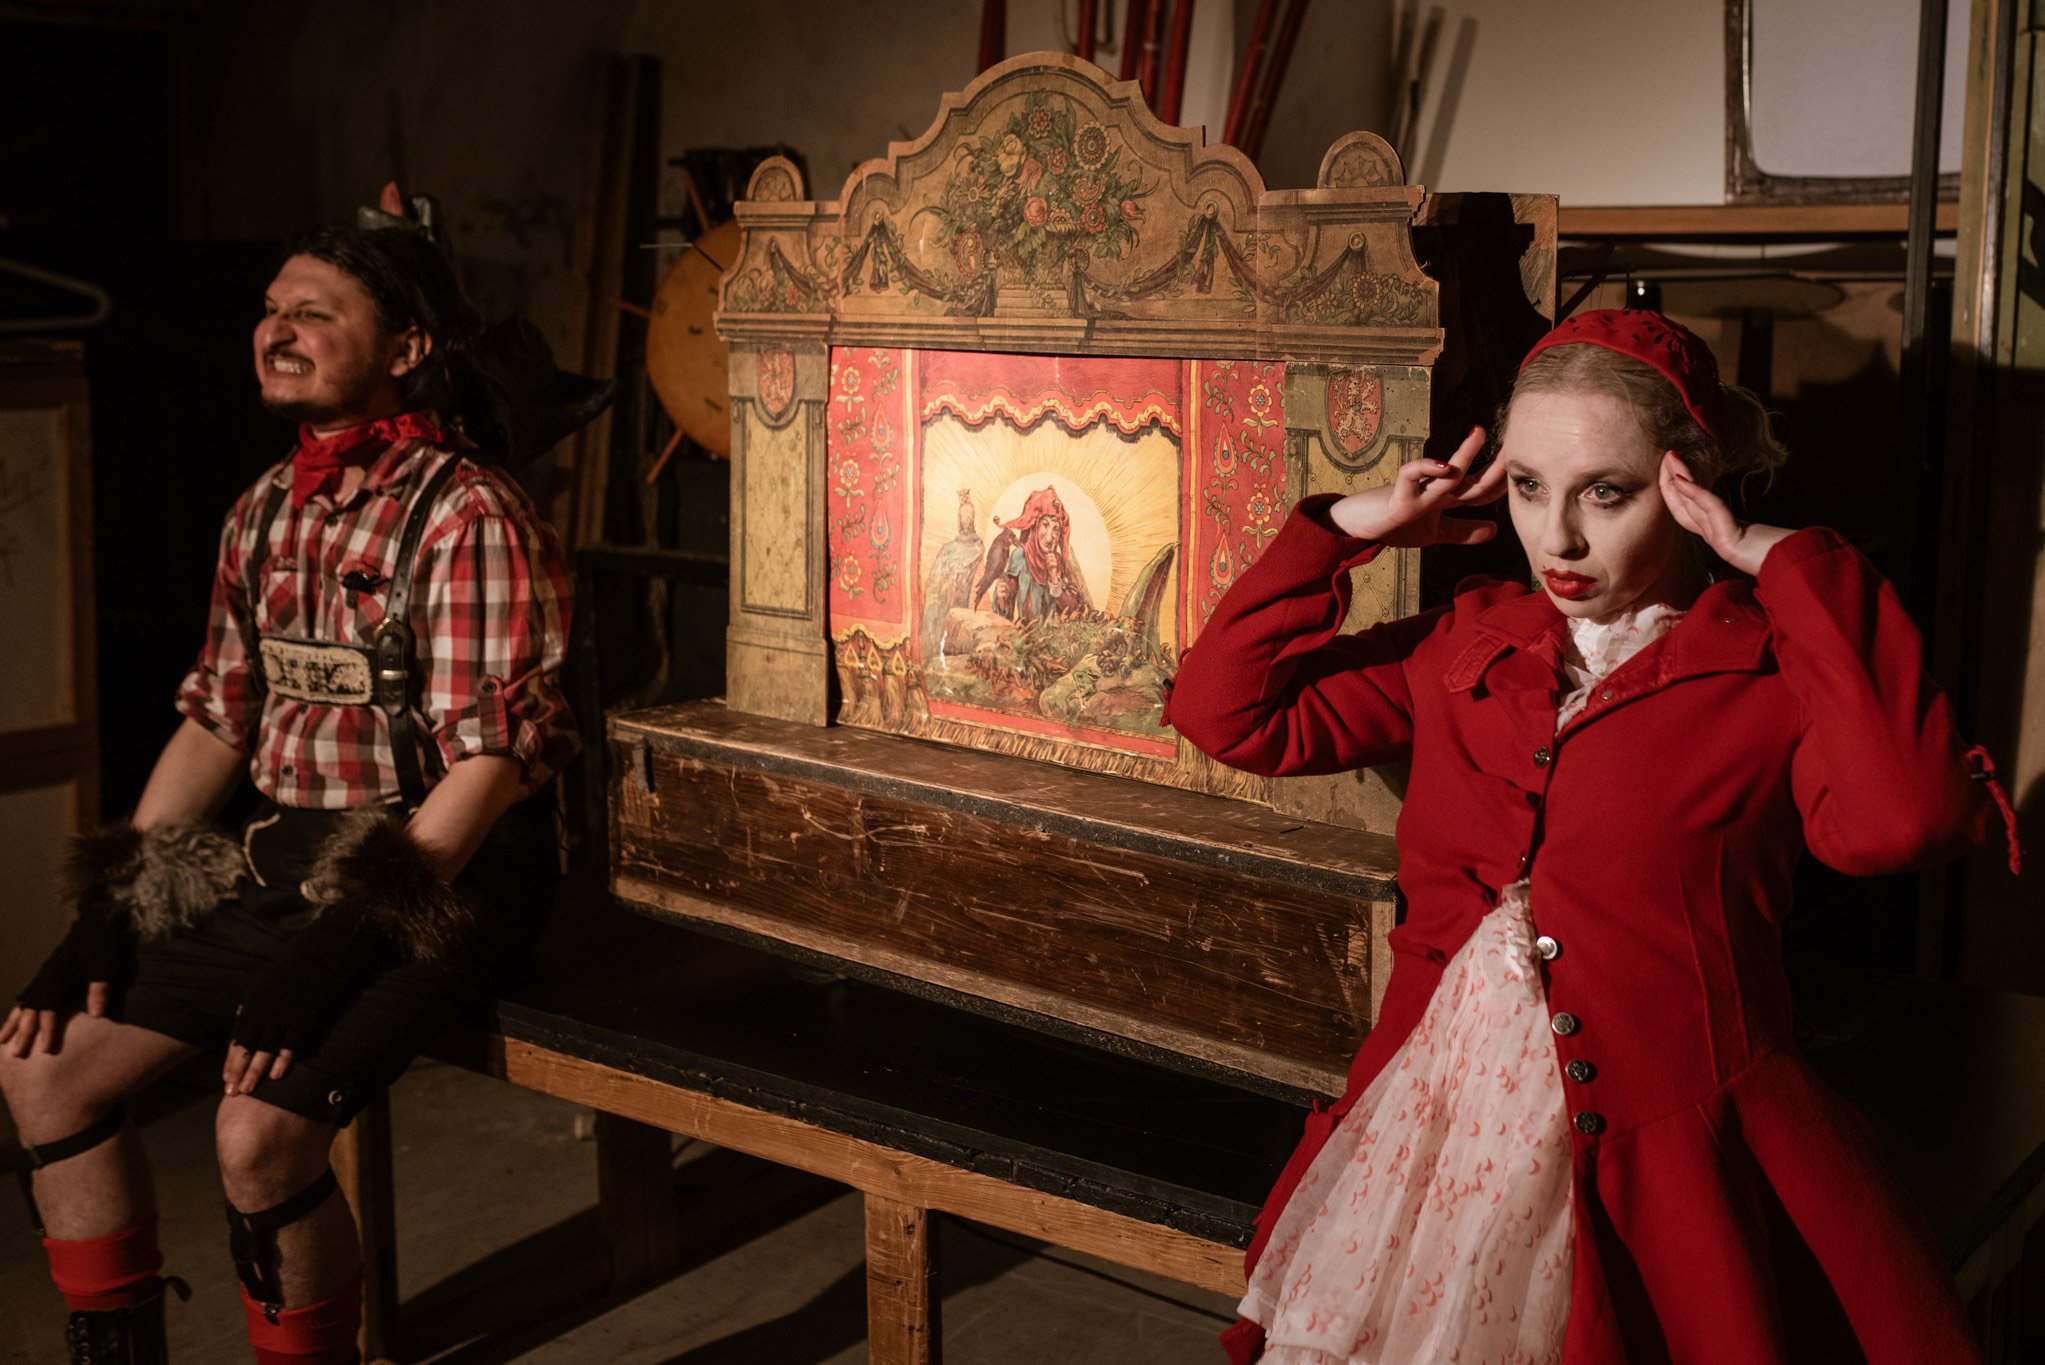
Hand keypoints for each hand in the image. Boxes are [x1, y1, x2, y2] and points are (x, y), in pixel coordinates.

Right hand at [8, 899, 133, 1057]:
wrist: (95, 923)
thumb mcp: (105, 964)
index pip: (50, 1009)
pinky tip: (11, 1023)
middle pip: (31, 1010)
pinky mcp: (44, 976)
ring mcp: (42, 977)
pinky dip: (16, 1011)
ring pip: (24, 1004)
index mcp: (58, 977)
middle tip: (18, 1055)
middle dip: (24, 1033)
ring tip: (1, 1043)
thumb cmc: (101, 944)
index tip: (46, 1049)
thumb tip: (97, 1015)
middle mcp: (45, 979)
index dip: (48, 1029)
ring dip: (14, 1024)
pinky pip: (26, 997)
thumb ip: (100, 988)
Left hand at [226, 911, 389, 1093]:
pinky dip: (283, 1060)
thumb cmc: (296, 966)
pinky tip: (277, 1076)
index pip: (236, 1038)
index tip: (225, 1078)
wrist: (322, 952)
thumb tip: (243, 1015)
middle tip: (230, 1092)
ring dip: (254, 1072)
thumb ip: (255, 1003)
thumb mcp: (266, 982)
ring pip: (263, 1050)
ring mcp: (282, 1015)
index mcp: (252, 1003)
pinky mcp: (303, 1017)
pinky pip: (291, 1043)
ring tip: (247, 1091)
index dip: (230, 1060)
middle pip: (245, 1047)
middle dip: (236, 1071)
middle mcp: (263, 1012)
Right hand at [1327, 426, 1506, 545]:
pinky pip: (1410, 476)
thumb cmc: (1392, 525)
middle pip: (1470, 479)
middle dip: (1494, 467)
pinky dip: (1425, 469)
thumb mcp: (1432, 532)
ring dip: (1464, 454)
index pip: (1478, 490)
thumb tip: (1494, 530)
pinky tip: (1445, 468)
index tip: (1520, 471)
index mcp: (1443, 500)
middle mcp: (1434, 493)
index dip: (1500, 483)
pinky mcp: (1397, 499)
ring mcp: (1417, 494)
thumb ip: (1462, 531)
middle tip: (1514, 446)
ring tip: (1480, 433)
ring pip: (1445, 474)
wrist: (1353, 528)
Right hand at [1659, 453, 1793, 575]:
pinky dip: (1694, 494)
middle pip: (1684, 508)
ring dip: (1677, 481)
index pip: (1690, 512)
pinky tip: (1682, 480)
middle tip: (1666, 458)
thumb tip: (1754, 526)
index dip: (1678, 491)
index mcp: (1720, 535)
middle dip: (1670, 482)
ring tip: (1670, 460)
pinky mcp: (1729, 542)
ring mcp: (1720, 539)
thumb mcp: (1761, 537)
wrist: (1795, 569)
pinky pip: (1709, 511)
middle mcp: (1715, 537)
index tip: (1674, 467)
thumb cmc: (1783, 554)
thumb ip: (1751, 532)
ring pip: (1690, 507)